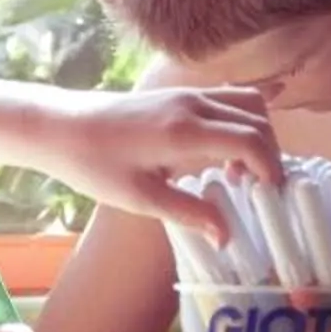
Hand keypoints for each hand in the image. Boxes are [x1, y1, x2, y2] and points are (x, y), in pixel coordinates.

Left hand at [32, 85, 282, 243]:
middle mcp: (192, 104)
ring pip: (246, 102)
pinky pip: (227, 99)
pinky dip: (241, 121)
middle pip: (256, 118)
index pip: (250, 139)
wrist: (61, 128)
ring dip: (257, 134)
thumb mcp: (140, 198)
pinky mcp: (178, 94)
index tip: (269, 195)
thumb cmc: (94, 165)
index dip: (270, 167)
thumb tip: (227, 237)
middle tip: (258, 190)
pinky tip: (223, 153)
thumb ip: (188, 212)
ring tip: (240, 172)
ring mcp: (186, 94)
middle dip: (269, 153)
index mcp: (184, 131)